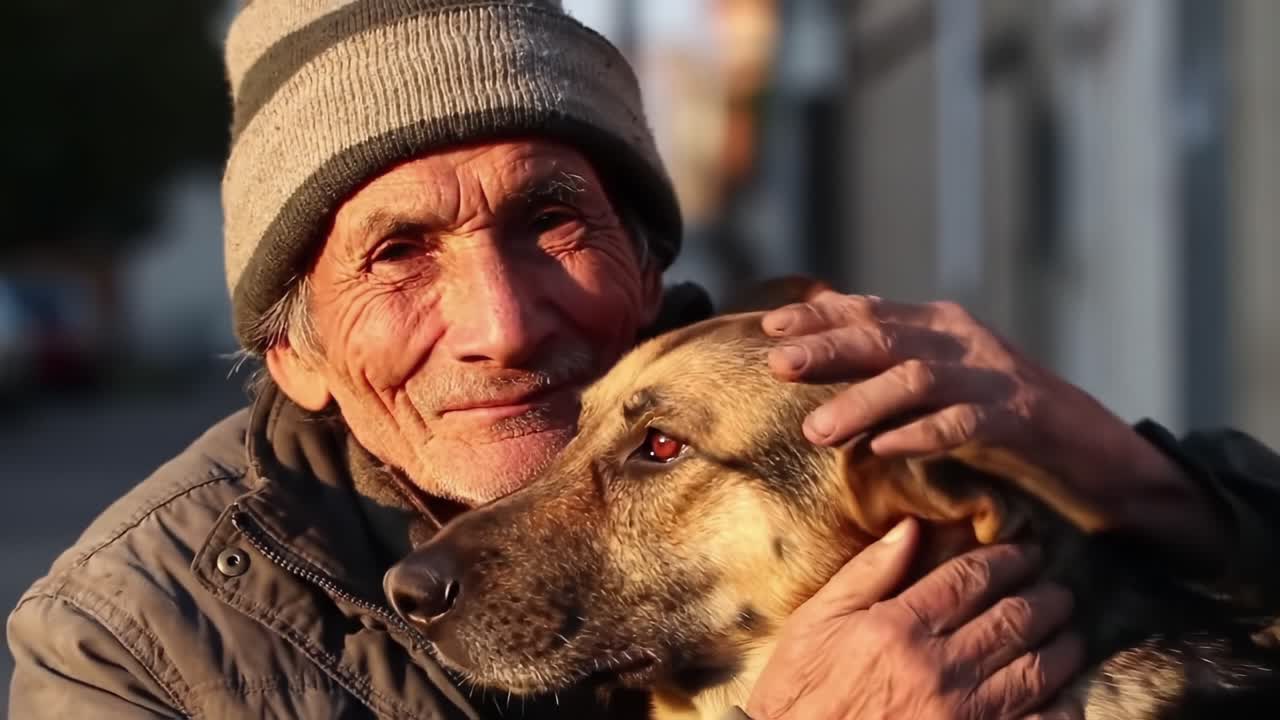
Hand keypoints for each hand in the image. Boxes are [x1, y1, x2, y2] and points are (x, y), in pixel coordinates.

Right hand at [746, 518, 1083, 719]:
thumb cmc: (800, 693)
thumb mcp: (815, 624)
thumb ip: (865, 574)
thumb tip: (910, 527)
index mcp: (897, 630)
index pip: (970, 579)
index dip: (1007, 559)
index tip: (1026, 552)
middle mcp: (937, 670)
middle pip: (1013, 619)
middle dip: (1044, 598)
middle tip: (1057, 590)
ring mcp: (962, 716)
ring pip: (1036, 670)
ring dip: (1062, 647)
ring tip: (1068, 634)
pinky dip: (1061, 708)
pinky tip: (1064, 694)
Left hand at [761, 292, 1226, 564]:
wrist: (1097, 454)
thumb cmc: (1007, 421)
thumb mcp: (945, 382)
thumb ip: (893, 365)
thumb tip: (823, 356)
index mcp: (941, 326)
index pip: (869, 312)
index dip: (818, 317)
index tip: (768, 328)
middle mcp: (964, 342)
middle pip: (884, 338)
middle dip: (827, 349)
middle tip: (777, 365)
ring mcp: (994, 378)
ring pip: (917, 379)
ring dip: (863, 402)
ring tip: (817, 430)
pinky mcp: (1021, 420)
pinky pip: (964, 425)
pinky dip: (921, 435)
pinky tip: (884, 448)